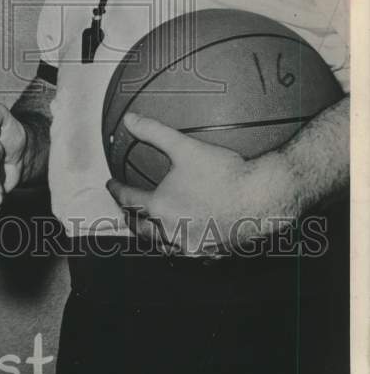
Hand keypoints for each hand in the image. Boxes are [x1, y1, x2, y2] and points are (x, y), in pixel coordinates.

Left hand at [106, 113, 294, 256]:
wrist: (262, 196)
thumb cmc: (225, 173)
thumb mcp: (184, 147)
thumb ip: (153, 132)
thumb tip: (130, 120)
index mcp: (160, 207)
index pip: (128, 199)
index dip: (117, 190)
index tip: (112, 185)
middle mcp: (171, 231)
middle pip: (140, 228)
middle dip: (129, 217)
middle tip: (125, 209)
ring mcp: (191, 245)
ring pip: (161, 245)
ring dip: (151, 236)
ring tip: (148, 227)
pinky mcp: (209, 252)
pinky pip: (186, 254)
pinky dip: (177, 247)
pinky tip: (181, 240)